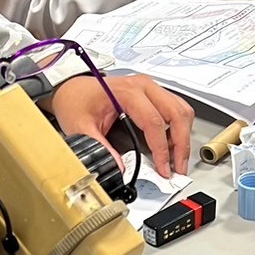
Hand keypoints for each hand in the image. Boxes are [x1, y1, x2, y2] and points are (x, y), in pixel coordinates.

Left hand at [51, 74, 193, 177]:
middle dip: (181, 144)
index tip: (163, 168)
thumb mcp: (80, 126)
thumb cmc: (76, 100)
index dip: (162, 149)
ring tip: (176, 158)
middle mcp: (143, 86)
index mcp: (127, 91)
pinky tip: (172, 143)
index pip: (155, 122)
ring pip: (181, 109)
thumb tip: (120, 167)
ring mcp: (150, 87)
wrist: (71, 87)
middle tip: (178, 167)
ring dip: (183, 135)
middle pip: (177, 113)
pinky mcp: (152, 93)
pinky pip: (176, 107)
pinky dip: (179, 126)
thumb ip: (100, 147)